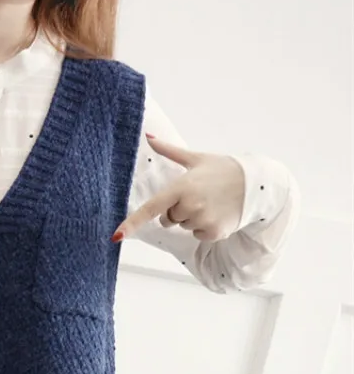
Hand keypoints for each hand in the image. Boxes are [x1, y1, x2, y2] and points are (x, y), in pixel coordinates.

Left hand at [114, 135, 244, 243]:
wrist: (257, 184)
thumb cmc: (223, 169)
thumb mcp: (196, 158)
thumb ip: (169, 151)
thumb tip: (148, 137)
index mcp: (181, 187)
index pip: (150, 209)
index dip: (131, 223)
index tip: (116, 236)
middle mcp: (189, 206)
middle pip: (167, 219)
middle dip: (177, 210)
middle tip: (198, 196)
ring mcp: (202, 220)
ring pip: (182, 226)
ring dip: (192, 218)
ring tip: (211, 202)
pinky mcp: (213, 232)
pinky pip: (197, 235)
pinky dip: (205, 227)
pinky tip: (218, 213)